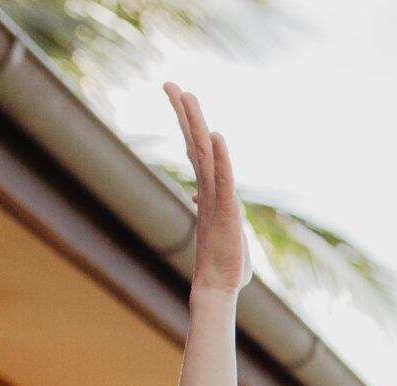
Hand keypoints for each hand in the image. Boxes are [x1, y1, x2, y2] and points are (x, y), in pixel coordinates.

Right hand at [164, 84, 248, 296]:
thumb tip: (198, 199)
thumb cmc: (225, 264)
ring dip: (196, 125)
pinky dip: (222, 159)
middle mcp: (208, 191)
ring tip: (186, 96)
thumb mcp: (224, 229)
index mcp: (209, 192)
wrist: (219, 288)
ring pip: (205, 155)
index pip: (197, 152)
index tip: (179, 101)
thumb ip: (216, 209)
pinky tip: (216, 137)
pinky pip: (223, 181)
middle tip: (170, 85)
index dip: (188, 126)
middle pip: (194, 144)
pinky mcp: (226, 212)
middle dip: (183, 114)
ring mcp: (215, 200)